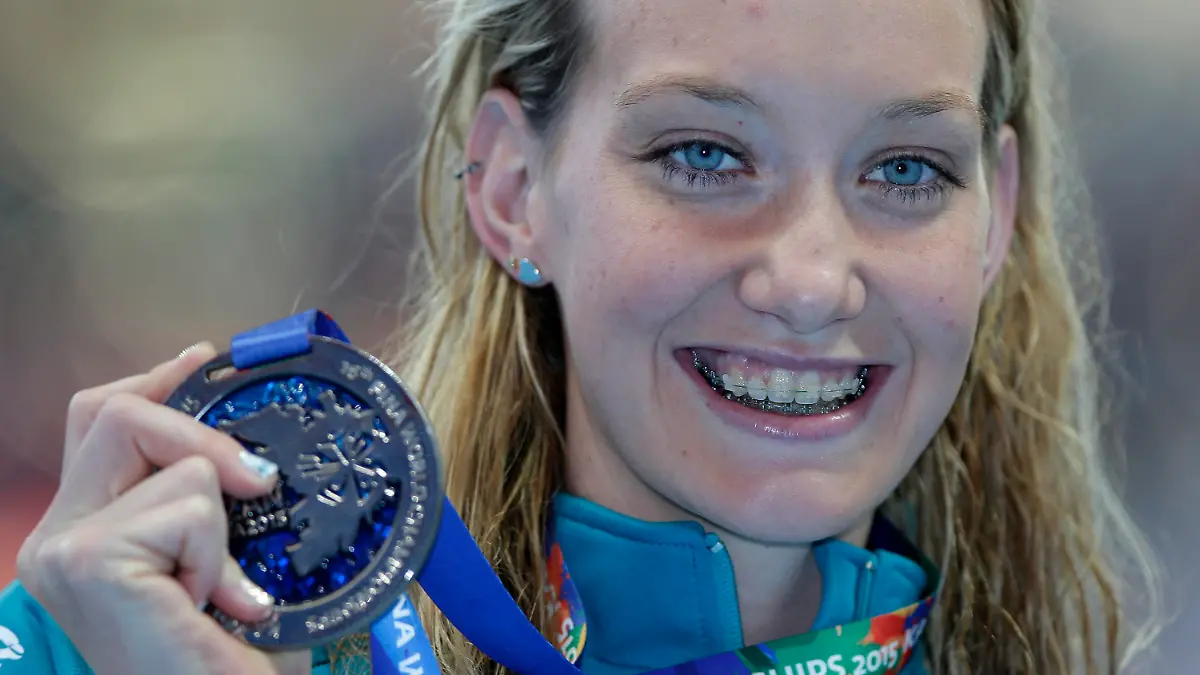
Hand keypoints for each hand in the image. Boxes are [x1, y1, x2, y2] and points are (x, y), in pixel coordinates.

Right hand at [17, 345, 311, 674]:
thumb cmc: (226, 650)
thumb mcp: (213, 551)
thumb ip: (201, 488)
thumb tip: (226, 407)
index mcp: (75, 531)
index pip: (95, 418)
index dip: (152, 382)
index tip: (203, 363)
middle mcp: (52, 538)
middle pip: (116, 411)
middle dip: (201, 433)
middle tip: (257, 484)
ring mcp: (62, 549)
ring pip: (174, 465)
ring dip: (222, 526)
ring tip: (218, 591)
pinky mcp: (88, 561)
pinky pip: (189, 507)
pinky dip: (220, 554)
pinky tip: (214, 606)